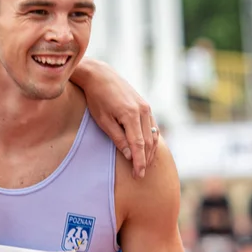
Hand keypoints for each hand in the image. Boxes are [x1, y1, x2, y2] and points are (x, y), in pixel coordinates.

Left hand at [78, 59, 159, 178]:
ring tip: (145, 165)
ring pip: (153, 135)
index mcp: (131, 115)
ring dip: (150, 152)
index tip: (138, 175)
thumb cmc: (97, 99)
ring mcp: (146, 107)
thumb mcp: (103, 121)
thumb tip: (130, 155)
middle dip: (145, 160)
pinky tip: (148, 149)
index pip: (138, 145)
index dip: (139, 162)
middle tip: (140, 175)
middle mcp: (143, 111)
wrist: (101, 76)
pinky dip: (152, 140)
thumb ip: (118, 138)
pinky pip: (153, 127)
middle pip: (148, 142)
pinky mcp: (145, 106)